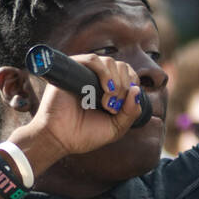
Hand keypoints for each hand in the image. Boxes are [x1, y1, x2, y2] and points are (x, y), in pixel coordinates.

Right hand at [21, 53, 143, 158]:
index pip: (128, 74)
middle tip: (114, 106)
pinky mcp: (72, 70)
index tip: (125, 104)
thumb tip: (137, 90)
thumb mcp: (116, 128)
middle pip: (121, 66)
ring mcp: (84, 73)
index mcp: (108, 89)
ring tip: (108, 101)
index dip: (132, 85)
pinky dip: (104, 72)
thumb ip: (131, 112)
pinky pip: (92, 59)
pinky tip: (106, 89)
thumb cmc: (85, 134)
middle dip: (125, 86)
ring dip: (116, 81)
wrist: (60, 139)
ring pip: (109, 62)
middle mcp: (97, 78)